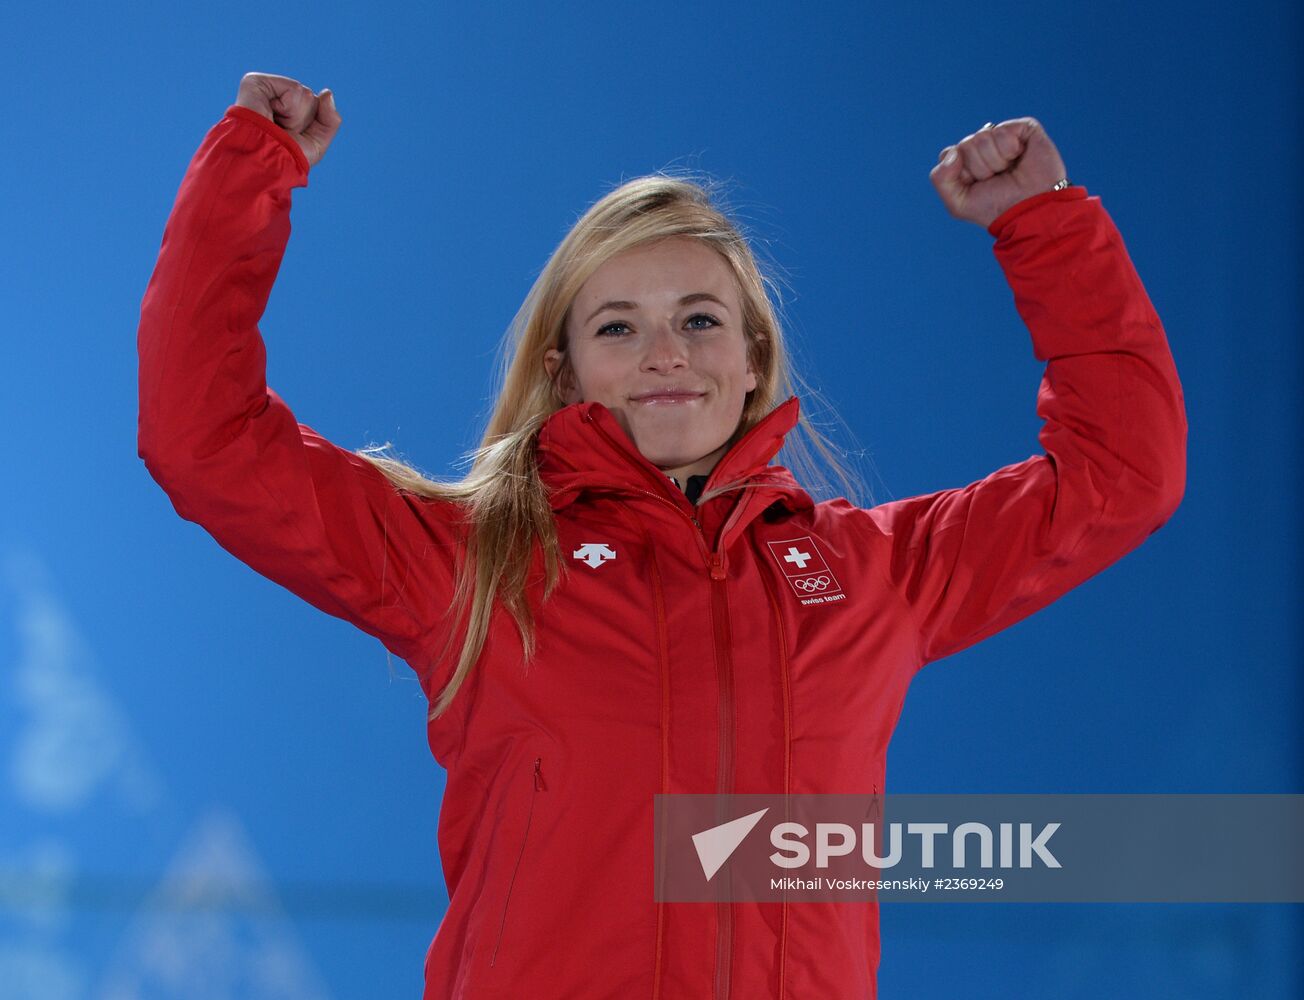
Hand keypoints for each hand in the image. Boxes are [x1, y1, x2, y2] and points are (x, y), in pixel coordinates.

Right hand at [234, 72, 341, 168]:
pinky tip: (271, 114)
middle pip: (313, 99)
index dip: (311, 126)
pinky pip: (295, 88)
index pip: (317, 107)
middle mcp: (275, 98)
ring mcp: (266, 89)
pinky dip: (289, 107)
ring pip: (306, 94)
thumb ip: (330, 120)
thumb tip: (327, 92)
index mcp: (286, 112)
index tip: (292, 137)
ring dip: (296, 117)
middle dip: (304, 121)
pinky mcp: (256, 82)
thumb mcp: (316, 144)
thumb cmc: (284, 159)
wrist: (263, 162)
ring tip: (275, 125)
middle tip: (283, 132)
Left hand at [929, 117, 1067, 228]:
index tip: (977, 186)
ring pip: (983, 137)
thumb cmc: (996, 208)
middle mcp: (984, 146)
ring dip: (995, 161)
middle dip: (980, 168)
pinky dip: (1009, 149)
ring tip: (1009, 171)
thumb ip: (940, 178)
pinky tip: (1019, 158)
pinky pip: (1002, 131)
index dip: (962, 173)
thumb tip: (953, 151)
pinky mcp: (1023, 129)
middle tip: (997, 179)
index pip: (949, 154)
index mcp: (967, 161)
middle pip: (965, 144)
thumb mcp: (957, 203)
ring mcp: (1003, 136)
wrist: (1029, 211)